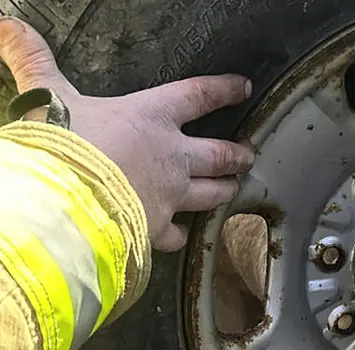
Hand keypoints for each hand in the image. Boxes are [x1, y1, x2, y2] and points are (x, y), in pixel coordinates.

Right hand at [0, 17, 254, 251]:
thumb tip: (9, 26)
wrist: (60, 202)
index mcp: (151, 117)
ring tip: (232, 188)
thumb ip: (34, 61)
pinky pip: (177, 234)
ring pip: (212, 194)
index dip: (224, 89)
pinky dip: (181, 235)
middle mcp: (172, 157)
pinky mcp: (157, 228)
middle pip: (219, 154)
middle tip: (248, 154)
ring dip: (224, 190)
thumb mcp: (46, 96)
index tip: (243, 87)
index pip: (198, 96)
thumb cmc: (60, 145)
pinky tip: (181, 236)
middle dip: (237, 154)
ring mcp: (169, 195)